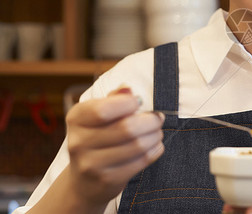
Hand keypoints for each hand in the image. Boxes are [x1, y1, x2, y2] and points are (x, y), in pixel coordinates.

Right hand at [65, 86, 164, 206]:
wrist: (85, 180)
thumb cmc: (97, 137)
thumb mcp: (99, 115)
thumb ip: (114, 99)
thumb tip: (127, 89)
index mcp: (76, 118)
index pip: (103, 109)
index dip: (128, 104)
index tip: (139, 103)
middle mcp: (78, 142)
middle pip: (126, 128)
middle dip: (150, 121)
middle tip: (158, 118)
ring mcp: (91, 164)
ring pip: (137, 146)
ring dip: (155, 136)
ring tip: (157, 132)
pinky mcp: (107, 180)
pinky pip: (140, 162)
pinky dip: (154, 151)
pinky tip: (155, 146)